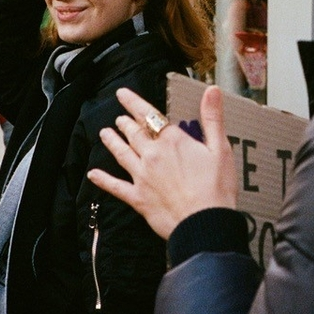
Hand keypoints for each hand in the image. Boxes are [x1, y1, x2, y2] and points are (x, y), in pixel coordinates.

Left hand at [90, 86, 236, 239]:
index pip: (149, 115)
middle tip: (119, 118)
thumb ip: (212, 118)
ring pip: (122, 154)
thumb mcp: (220, 149)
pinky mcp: (138, 198)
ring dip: (112, 142)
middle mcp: (152, 155)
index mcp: (172, 141)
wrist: (204, 223)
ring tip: (105, 133)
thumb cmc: (216, 188)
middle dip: (125, 123)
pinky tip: (93, 174)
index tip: (122, 94)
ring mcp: (142, 176)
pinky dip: (103, 180)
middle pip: (134, 133)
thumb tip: (212, 90)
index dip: (134, 103)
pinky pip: (115, 186)